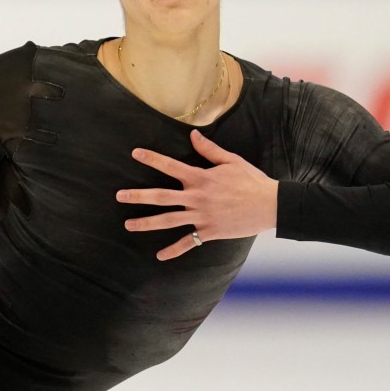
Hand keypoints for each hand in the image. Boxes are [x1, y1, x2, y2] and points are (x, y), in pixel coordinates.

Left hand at [117, 129, 277, 260]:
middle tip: (119, 196)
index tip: (135, 153)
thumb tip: (192, 134)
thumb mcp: (231, 160)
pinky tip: (159, 256)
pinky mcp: (209, 231)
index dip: (152, 158)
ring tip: (128, 225)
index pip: (170, 166)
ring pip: (168, 221)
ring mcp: (201, 216)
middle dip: (138, 196)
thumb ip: (209, 150)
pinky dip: (174, 251)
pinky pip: (188, 243)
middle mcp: (196, 197)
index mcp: (200, 178)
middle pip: (161, 197)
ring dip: (146, 223)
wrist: (270, 205)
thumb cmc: (251, 180)